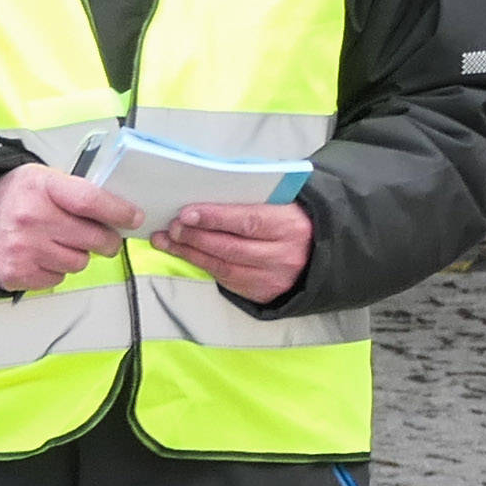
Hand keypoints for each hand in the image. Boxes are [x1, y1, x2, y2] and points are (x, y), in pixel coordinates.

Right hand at [0, 162, 143, 292]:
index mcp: (41, 187)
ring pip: (79, 263)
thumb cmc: (14, 198)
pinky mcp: (16, 274)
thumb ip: (78, 191)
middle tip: (101, 238)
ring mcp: (23, 249)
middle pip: (93, 239)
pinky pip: (58, 279)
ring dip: (76, 256)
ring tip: (57, 243)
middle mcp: (31, 219)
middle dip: (106, 241)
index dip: (119, 212)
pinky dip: (55, 270)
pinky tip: (41, 256)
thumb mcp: (43, 179)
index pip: (91, 202)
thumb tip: (119, 212)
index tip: (134, 218)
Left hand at [161, 199, 313, 307]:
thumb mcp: (282, 205)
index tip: (187, 214)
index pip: (247, 222)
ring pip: (224, 267)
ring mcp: (272, 277)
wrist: (317, 254)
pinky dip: (203, 266)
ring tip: (168, 240)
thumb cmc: (289, 221)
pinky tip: (185, 254)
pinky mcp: (262, 293)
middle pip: (231, 247)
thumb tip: (206, 192)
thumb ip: (251, 200)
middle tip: (172, 227)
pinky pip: (226, 280)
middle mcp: (283, 255)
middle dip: (196, 237)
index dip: (215, 218)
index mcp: (289, 226)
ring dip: (191, 253)